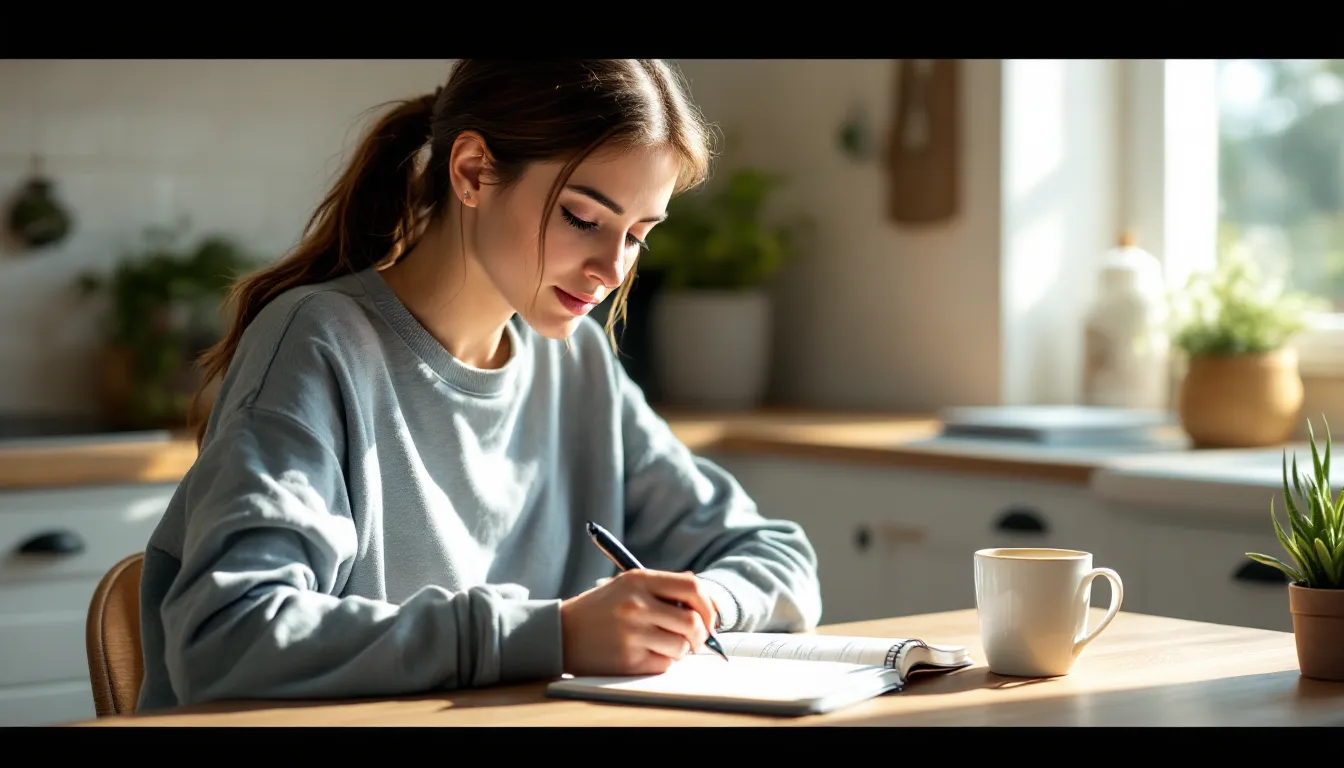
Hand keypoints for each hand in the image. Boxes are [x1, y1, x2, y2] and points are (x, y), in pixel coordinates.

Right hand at [562, 570, 717, 675]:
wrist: (560, 633)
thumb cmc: (600, 609)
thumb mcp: (627, 585)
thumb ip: (664, 588)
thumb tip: (705, 602)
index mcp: (639, 581)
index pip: (692, 588)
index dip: (708, 605)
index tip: (708, 617)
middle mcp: (636, 605)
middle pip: (693, 621)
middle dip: (701, 634)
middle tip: (696, 639)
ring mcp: (632, 633)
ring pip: (681, 646)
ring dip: (680, 650)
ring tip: (663, 644)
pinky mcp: (628, 660)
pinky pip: (664, 664)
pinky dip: (662, 662)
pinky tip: (646, 654)